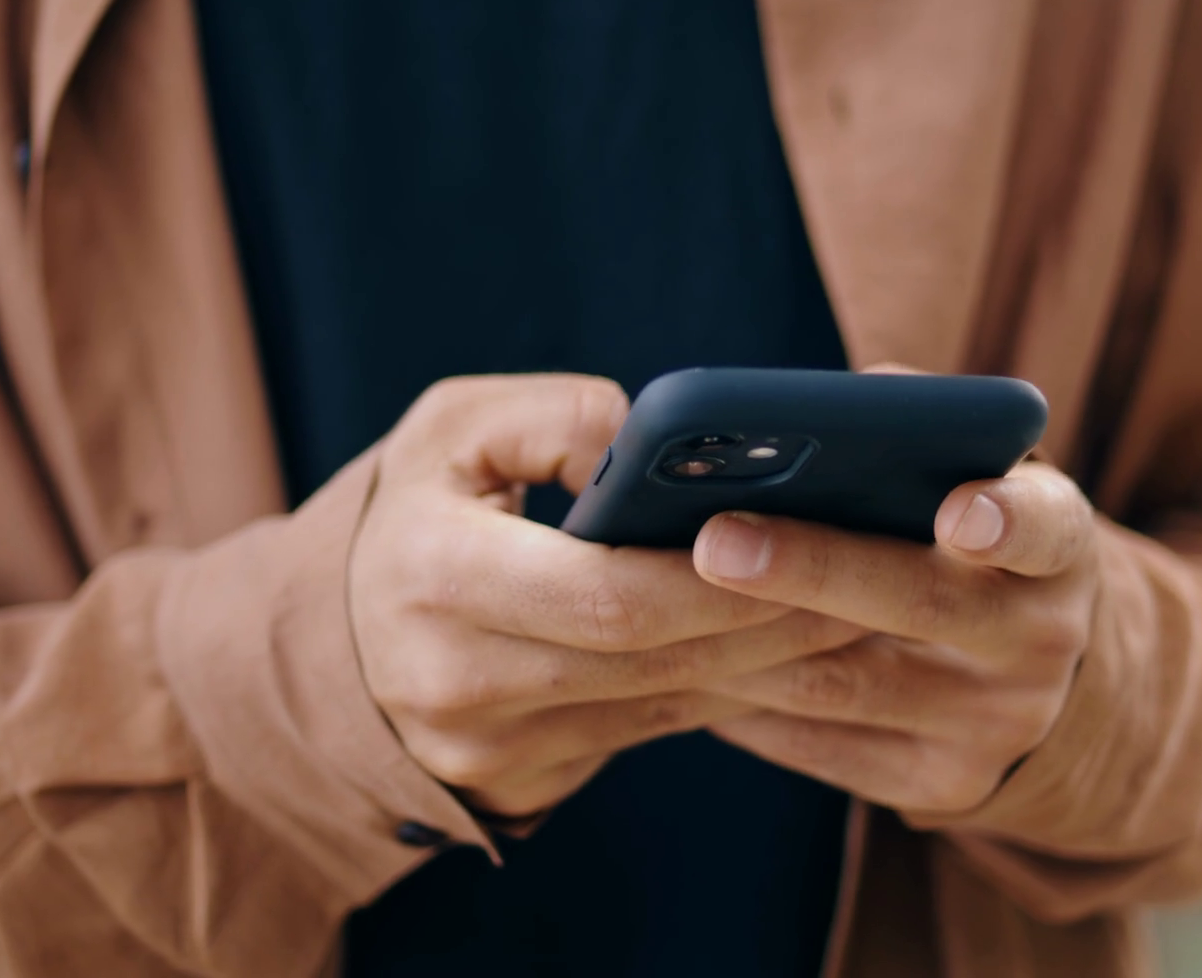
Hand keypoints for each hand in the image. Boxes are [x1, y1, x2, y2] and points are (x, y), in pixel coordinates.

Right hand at [349, 375, 864, 817]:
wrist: (328, 641)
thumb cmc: (408, 508)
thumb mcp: (450, 426)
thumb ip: (554, 418)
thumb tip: (654, 447)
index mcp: (434, 580)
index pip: (608, 595)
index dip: (717, 575)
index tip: (808, 532)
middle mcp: (458, 682)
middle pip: (659, 659)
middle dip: (776, 617)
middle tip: (874, 570)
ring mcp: (493, 749)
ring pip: (669, 706)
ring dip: (773, 659)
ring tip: (862, 604)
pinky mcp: (525, 783)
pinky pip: (652, 733)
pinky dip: (728, 690)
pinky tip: (793, 649)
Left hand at [691, 460, 1097, 815]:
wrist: (1047, 686)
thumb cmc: (975, 542)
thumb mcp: (982, 480)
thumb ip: (924, 432)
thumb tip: (841, 400)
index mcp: (1060, 545)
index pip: (1048, 526)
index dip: (1007, 520)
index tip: (958, 511)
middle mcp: (1041, 638)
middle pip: (918, 602)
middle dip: (812, 568)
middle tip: (715, 540)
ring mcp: (995, 724)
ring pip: (846, 683)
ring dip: (742, 640)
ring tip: (658, 595)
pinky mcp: (942, 784)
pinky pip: (818, 743)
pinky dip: (744, 702)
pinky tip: (679, 661)